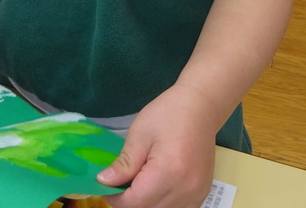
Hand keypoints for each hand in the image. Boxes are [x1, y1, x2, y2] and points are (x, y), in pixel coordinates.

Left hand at [96, 84, 217, 207]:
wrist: (201, 107)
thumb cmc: (168, 113)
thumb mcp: (140, 134)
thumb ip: (124, 163)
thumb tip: (104, 183)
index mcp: (169, 172)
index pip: (135, 202)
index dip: (116, 198)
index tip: (106, 186)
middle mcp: (186, 189)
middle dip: (129, 202)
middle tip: (119, 183)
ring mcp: (197, 194)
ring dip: (146, 204)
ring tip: (138, 183)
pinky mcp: (201, 194)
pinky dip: (162, 204)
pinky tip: (155, 187)